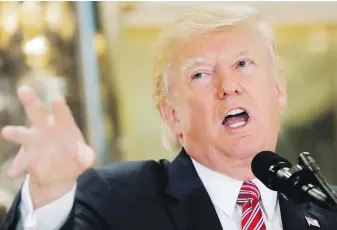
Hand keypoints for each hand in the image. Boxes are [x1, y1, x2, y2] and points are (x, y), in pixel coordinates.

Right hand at [1, 86, 94, 207]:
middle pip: (37, 112)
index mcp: (63, 124)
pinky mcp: (27, 157)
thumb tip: (86, 159)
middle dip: (30, 100)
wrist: (62, 172)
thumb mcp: (84, 157)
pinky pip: (20, 161)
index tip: (56, 99)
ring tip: (6, 131)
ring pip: (22, 133)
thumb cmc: (75, 156)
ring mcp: (34, 142)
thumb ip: (86, 156)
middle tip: (23, 89)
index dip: (59, 105)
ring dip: (15, 132)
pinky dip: (17, 166)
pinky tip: (12, 173)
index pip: (62, 112)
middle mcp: (45, 128)